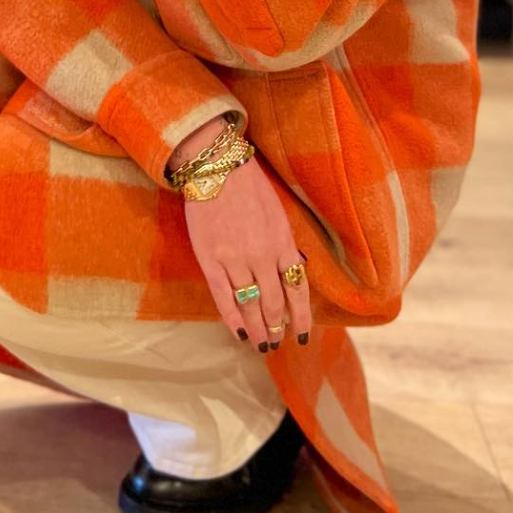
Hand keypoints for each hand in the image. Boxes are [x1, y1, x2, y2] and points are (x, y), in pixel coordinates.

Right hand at [183, 153, 311, 350]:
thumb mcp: (277, 214)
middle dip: (277, 326)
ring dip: (258, 328)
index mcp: (283, 244)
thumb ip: (283, 245)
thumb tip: (289, 273)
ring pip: (249, 303)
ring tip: (261, 344)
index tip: (302, 334)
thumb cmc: (249, 186)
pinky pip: (223, 296)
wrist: (216, 167)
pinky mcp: (210, 259)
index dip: (301, 316)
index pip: (297, 290)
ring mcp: (235, 259)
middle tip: (277, 342)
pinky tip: (239, 333)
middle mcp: (262, 256)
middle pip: (273, 302)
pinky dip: (233, 318)